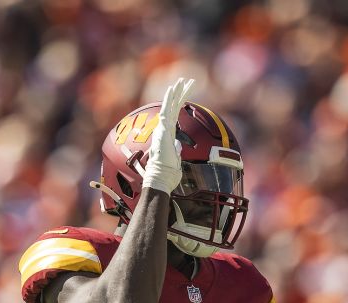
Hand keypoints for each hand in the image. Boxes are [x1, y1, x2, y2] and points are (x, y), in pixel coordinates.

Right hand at [142, 77, 194, 194]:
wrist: (161, 177)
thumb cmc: (168, 172)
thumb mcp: (175, 158)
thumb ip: (176, 150)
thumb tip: (178, 145)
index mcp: (168, 133)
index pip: (176, 114)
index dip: (180, 102)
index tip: (186, 93)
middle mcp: (165, 128)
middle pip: (174, 106)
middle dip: (180, 93)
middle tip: (186, 81)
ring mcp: (163, 127)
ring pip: (171, 105)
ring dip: (176, 92)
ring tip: (182, 80)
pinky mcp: (163, 128)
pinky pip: (167, 109)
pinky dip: (169, 98)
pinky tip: (173, 88)